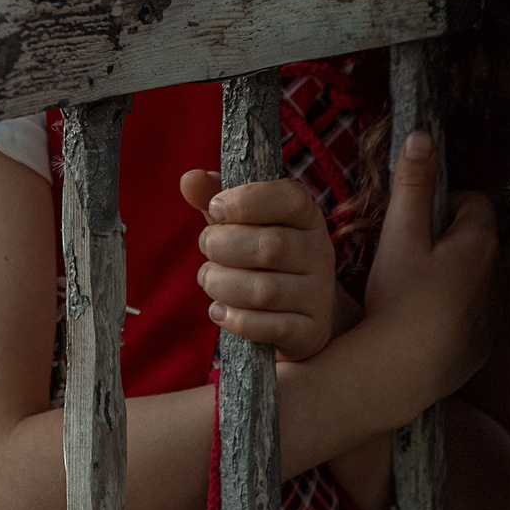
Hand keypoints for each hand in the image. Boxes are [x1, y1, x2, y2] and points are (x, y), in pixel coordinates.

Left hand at [180, 170, 340, 361]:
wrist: (295, 312)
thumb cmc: (258, 256)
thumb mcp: (240, 222)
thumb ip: (215, 197)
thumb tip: (189, 178)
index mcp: (307, 216)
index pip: (291, 198)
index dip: (247, 201)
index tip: (215, 209)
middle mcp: (320, 253)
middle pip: (271, 247)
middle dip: (223, 246)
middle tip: (205, 247)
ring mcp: (319, 295)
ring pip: (266, 291)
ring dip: (223, 285)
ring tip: (209, 280)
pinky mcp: (310, 331)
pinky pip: (269, 327)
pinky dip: (235, 319)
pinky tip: (220, 311)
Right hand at [360, 132, 497, 404]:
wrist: (399, 374)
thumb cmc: (398, 301)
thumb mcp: (399, 234)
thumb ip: (411, 184)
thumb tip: (422, 135)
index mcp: (480, 243)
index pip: (474, 201)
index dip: (443, 203)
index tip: (415, 220)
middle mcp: (497, 277)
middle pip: (477, 239)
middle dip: (448, 237)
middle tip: (409, 253)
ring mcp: (493, 314)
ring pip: (475, 277)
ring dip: (453, 273)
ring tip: (413, 288)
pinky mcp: (483, 345)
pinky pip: (473, 313)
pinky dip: (454, 309)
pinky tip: (423, 320)